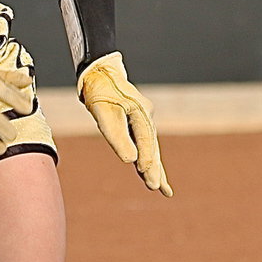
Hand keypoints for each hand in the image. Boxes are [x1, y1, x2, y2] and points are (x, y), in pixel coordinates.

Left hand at [78, 52, 172, 196]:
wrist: (98, 71)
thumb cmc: (100, 91)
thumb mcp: (104, 114)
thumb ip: (117, 137)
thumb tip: (130, 160)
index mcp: (141, 113)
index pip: (147, 143)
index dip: (149, 163)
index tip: (151, 182)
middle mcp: (146, 116)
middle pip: (153, 147)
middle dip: (156, 170)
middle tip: (162, 191)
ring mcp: (142, 117)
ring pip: (150, 146)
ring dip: (154, 166)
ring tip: (161, 187)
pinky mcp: (135, 120)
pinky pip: (144, 142)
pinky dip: (147, 156)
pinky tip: (147, 168)